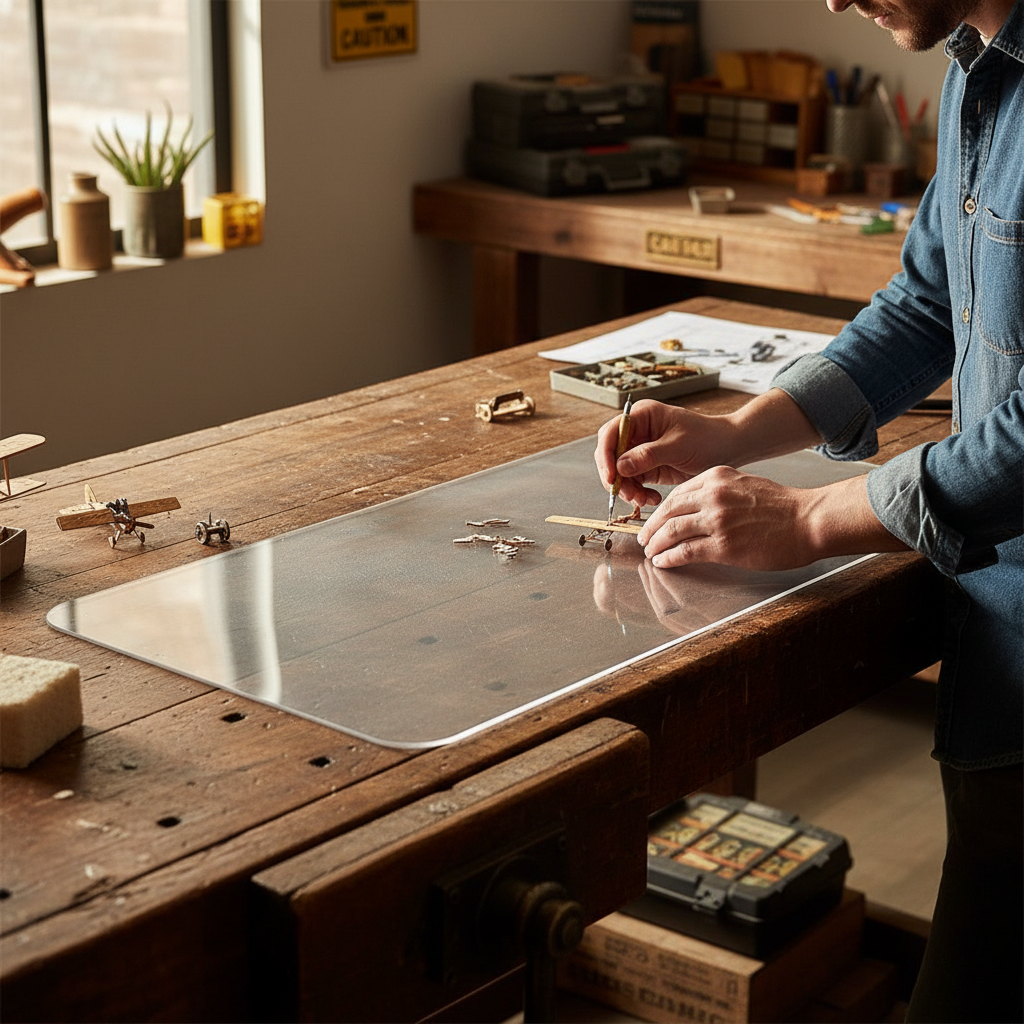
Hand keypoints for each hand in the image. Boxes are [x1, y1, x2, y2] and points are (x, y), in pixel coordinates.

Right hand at [594, 400, 734, 507]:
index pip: (611, 433)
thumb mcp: (678, 446)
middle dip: (616, 477)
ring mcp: (640, 450)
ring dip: (627, 489)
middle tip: (628, 495)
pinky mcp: (646, 467)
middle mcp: (636, 432)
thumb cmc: (707, 438)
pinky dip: (638, 493)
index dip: (606, 455)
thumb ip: (648, 455)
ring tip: (644, 500)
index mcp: (641, 416)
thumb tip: (619, 466)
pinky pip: (632, 482)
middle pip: (610, 455)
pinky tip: (652, 498)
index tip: (612, 476)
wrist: (727, 449)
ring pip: (619, 473)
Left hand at [636, 469, 908, 570]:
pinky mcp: (723, 546)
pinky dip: (669, 558)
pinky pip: (685, 551)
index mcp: (716, 478)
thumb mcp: (745, 484)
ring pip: (671, 532)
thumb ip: (718, 490)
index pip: (676, 494)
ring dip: (655, 544)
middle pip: (667, 511)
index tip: (653, 520)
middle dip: (650, 527)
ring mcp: (716, 521)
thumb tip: (695, 506)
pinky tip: (663, 562)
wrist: (809, 520)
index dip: (660, 509)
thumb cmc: (782, 506)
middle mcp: (712, 496)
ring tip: (650, 553)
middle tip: (643, 538)